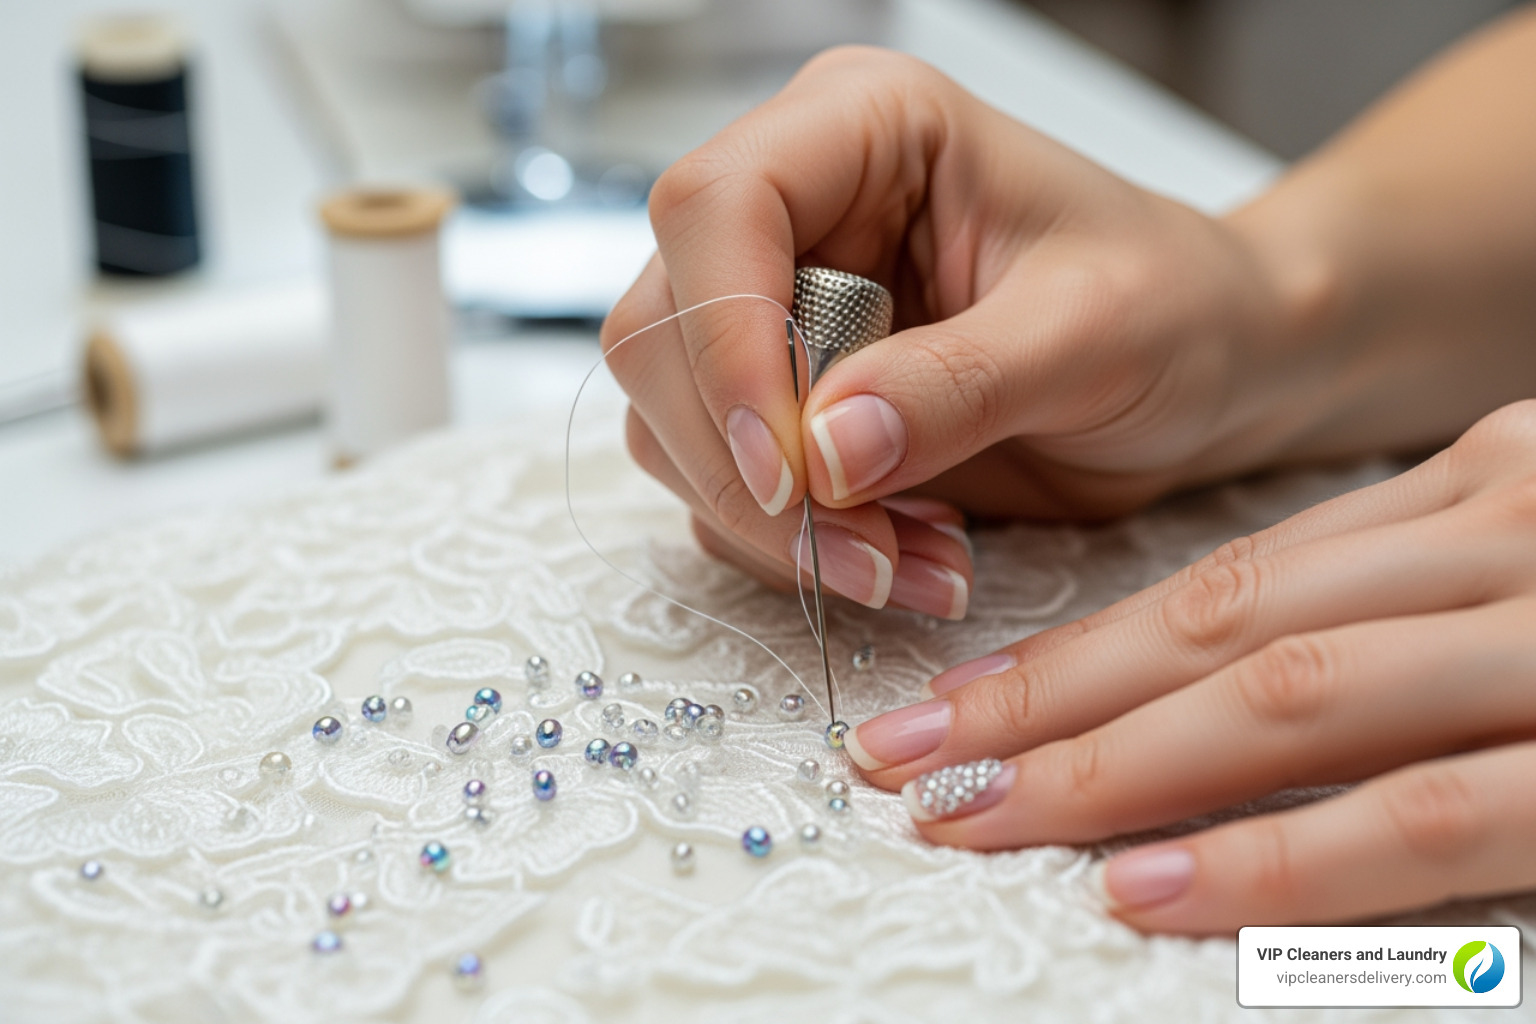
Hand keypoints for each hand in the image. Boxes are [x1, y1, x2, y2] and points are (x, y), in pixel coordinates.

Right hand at [604, 46, 1311, 617]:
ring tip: (913, 562)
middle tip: (867, 551)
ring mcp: (781, 315)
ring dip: (776, 527)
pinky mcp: (789, 406)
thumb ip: (958, 385)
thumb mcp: (1092, 333)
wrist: (1209, 373)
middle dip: (751, 467)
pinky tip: (909, 555)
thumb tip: (824, 453)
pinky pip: (727, 490)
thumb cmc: (1176, 306)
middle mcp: (799, 215)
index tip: (792, 467)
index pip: (717, 207)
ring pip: (676, 425)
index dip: (727, 341)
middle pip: (666, 333)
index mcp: (862, 130)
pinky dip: (799, 550)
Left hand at [843, 401, 1535, 932]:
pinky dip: (1271, 859)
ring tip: (971, 814)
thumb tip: (1234, 688)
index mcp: (1479, 488)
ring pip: (1289, 695)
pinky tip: (1140, 887)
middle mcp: (1502, 535)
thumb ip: (1414, 604)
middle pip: (1227, 621)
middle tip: (903, 757)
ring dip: (1108, 767)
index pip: (1236, 575)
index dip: (1078, 652)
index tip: (953, 703)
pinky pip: (1422, 816)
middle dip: (1046, 699)